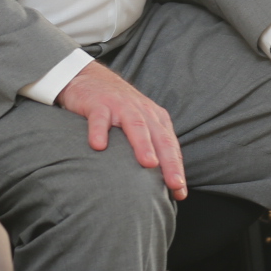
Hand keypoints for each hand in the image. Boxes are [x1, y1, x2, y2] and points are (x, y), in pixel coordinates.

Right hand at [55, 60, 186, 200]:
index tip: (180, 192)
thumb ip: (151, 145)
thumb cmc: (118, 108)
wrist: (90, 77)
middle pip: (159, 137)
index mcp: (155, 118)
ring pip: (136, 125)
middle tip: (175, 183)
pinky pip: (99, 118)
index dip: (177, 168)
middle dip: (169, 161)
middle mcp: (142, 111)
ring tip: (148, 163)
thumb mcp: (140, 122)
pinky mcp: (98, 104)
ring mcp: (120, 106)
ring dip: (143, 144)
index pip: (170, 145)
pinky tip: (98, 146)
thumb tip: (160, 181)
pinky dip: (99, 131)